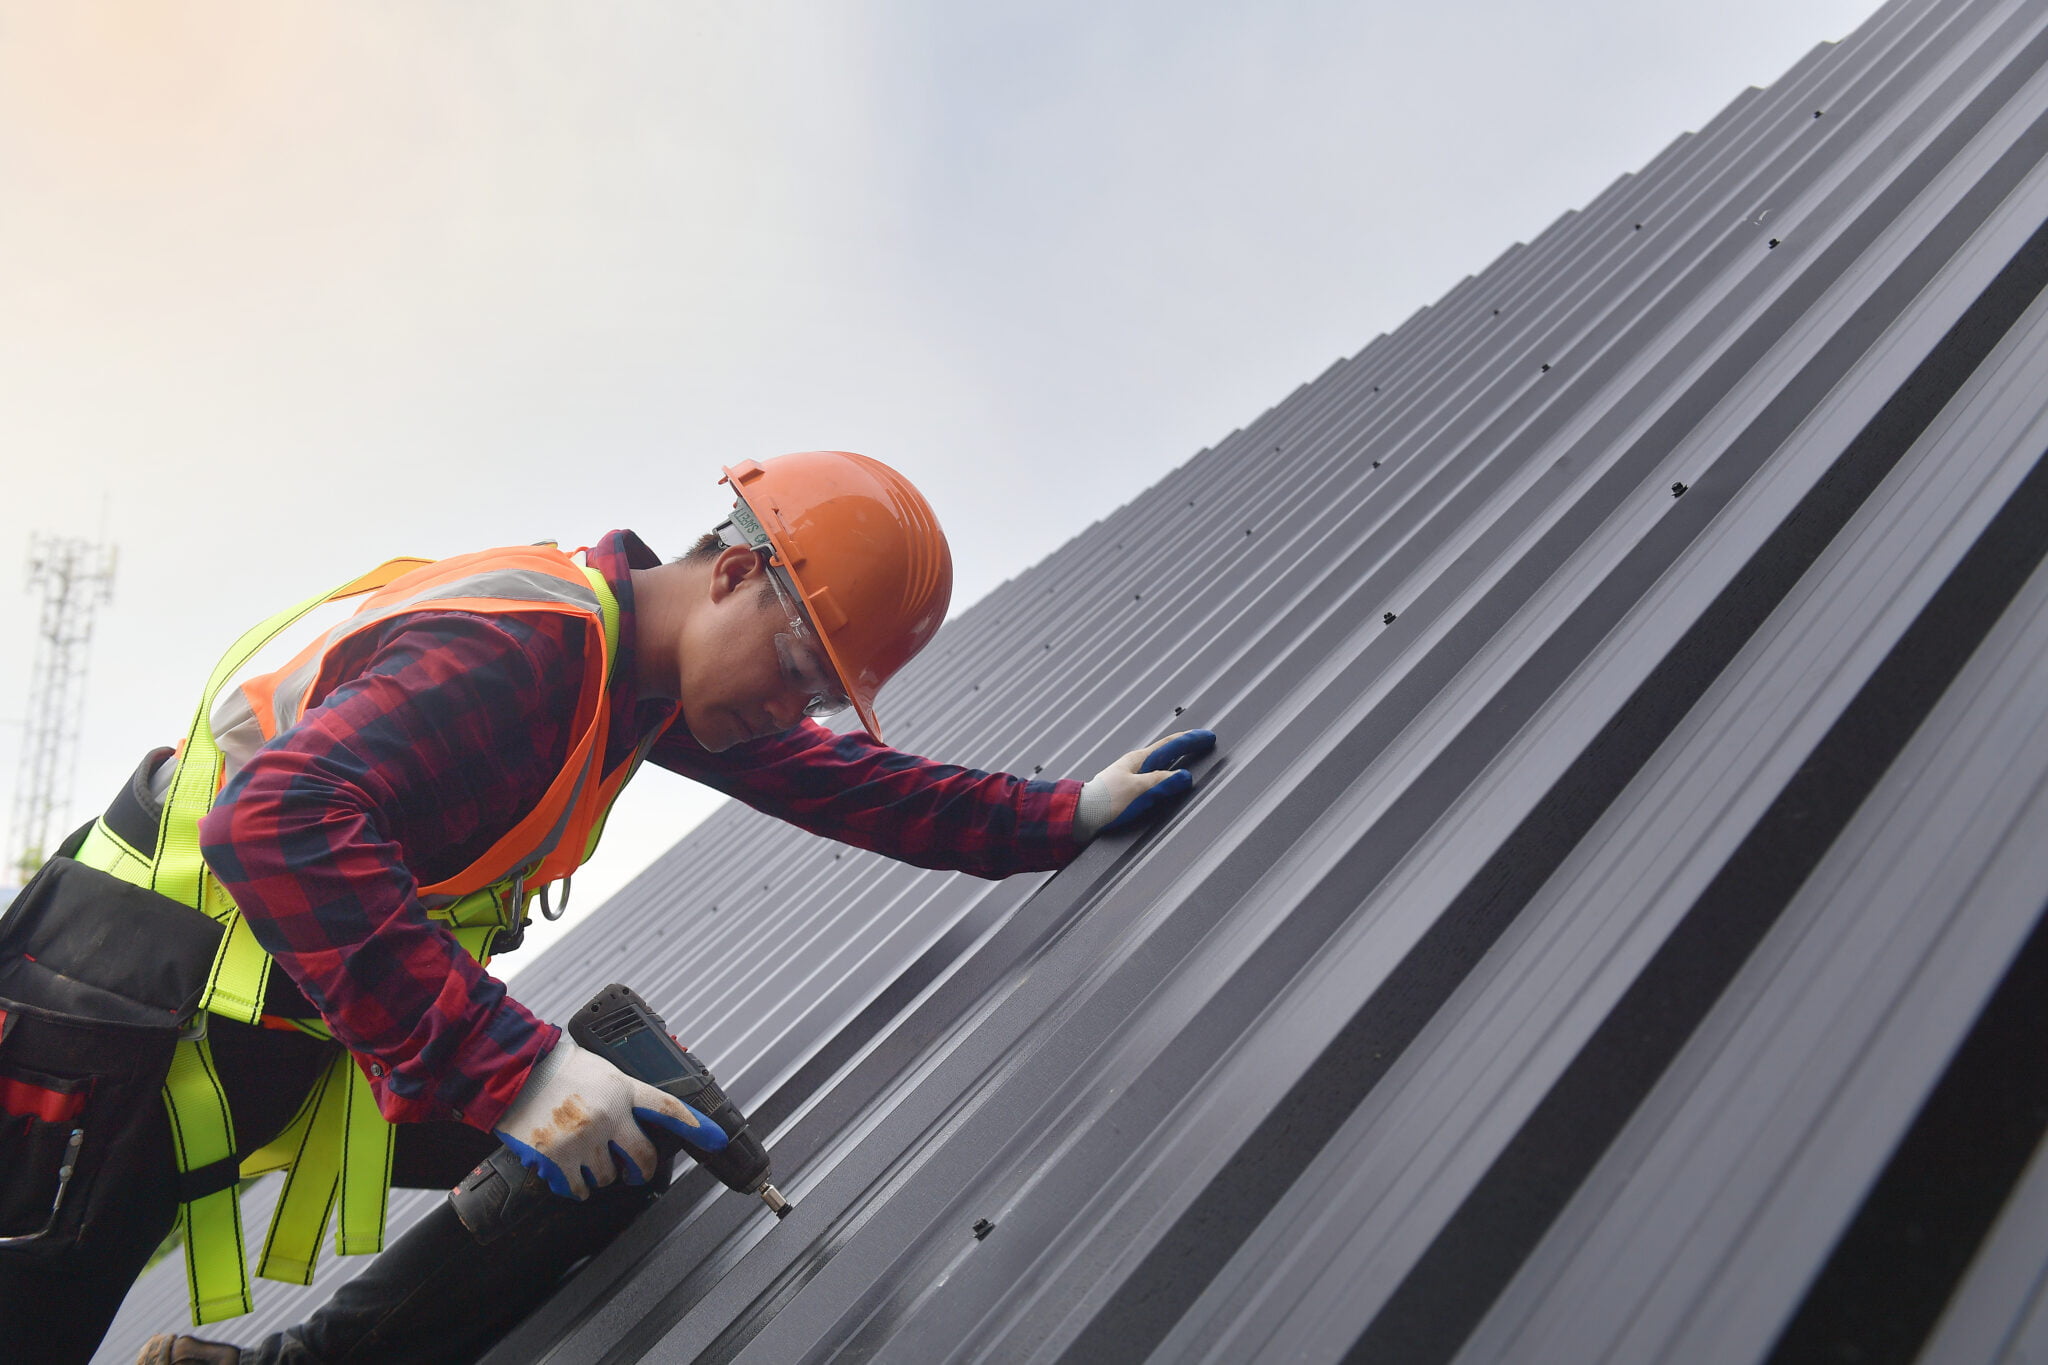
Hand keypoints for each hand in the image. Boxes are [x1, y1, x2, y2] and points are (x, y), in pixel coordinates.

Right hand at [493, 1034, 726, 1199]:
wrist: (515, 1071)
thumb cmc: (557, 1067)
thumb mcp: (603, 1070)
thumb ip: (624, 1092)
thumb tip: (639, 1112)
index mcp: (622, 1090)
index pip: (667, 1110)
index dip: (695, 1126)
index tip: (716, 1139)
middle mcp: (608, 1116)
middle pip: (642, 1157)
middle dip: (641, 1170)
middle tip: (635, 1173)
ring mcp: (584, 1139)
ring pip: (608, 1176)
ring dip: (601, 1174)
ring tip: (586, 1158)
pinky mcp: (558, 1158)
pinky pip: (579, 1187)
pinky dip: (577, 1186)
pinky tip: (571, 1173)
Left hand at [1075, 729, 1217, 838]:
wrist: (1081, 816)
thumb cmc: (1105, 802)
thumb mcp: (1138, 790)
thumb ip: (1162, 782)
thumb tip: (1185, 776)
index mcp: (1139, 760)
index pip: (1170, 745)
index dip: (1190, 741)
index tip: (1207, 737)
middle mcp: (1136, 766)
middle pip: (1166, 751)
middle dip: (1186, 746)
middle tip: (1204, 742)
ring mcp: (1131, 777)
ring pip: (1160, 764)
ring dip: (1176, 759)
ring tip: (1189, 755)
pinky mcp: (1128, 791)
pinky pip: (1154, 779)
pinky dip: (1166, 775)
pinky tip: (1167, 781)